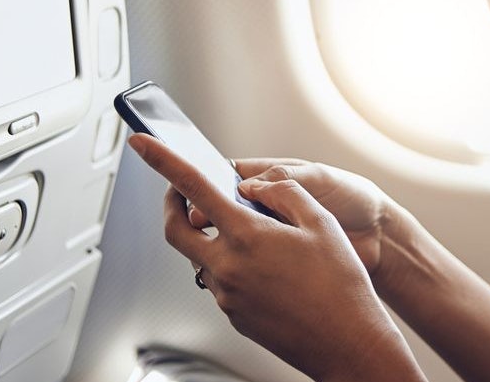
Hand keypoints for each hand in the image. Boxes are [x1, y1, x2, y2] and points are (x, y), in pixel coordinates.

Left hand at [128, 134, 424, 381]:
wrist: (348, 344)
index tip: (140, 143)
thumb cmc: (341, 284)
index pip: (193, 188)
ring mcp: (227, 296)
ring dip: (212, 240)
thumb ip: (282, 193)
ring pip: (201, 258)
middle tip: (181, 193)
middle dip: (171, 205)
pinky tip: (267, 269)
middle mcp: (228, 267)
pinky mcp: (234, 317)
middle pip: (176, 230)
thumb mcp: (320, 221)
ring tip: (254, 237)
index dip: (163, 160)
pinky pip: (221, 283)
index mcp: (247, 236)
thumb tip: (254, 186)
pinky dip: (231, 266)